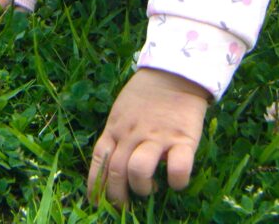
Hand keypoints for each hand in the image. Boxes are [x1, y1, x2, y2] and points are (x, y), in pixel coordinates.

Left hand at [87, 68, 209, 207]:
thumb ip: (116, 135)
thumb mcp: (121, 112)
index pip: (99, 161)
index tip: (99, 203)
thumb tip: (112, 166)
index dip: (96, 186)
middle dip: (118, 196)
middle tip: (127, 205)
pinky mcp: (182, 139)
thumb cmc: (146, 95)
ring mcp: (157, 137)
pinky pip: (178, 168)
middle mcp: (132, 135)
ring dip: (142, 187)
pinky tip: (176, 181)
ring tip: (151, 188)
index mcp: (115, 128)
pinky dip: (176, 181)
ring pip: (138, 171)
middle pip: (117, 172)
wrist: (174, 72)